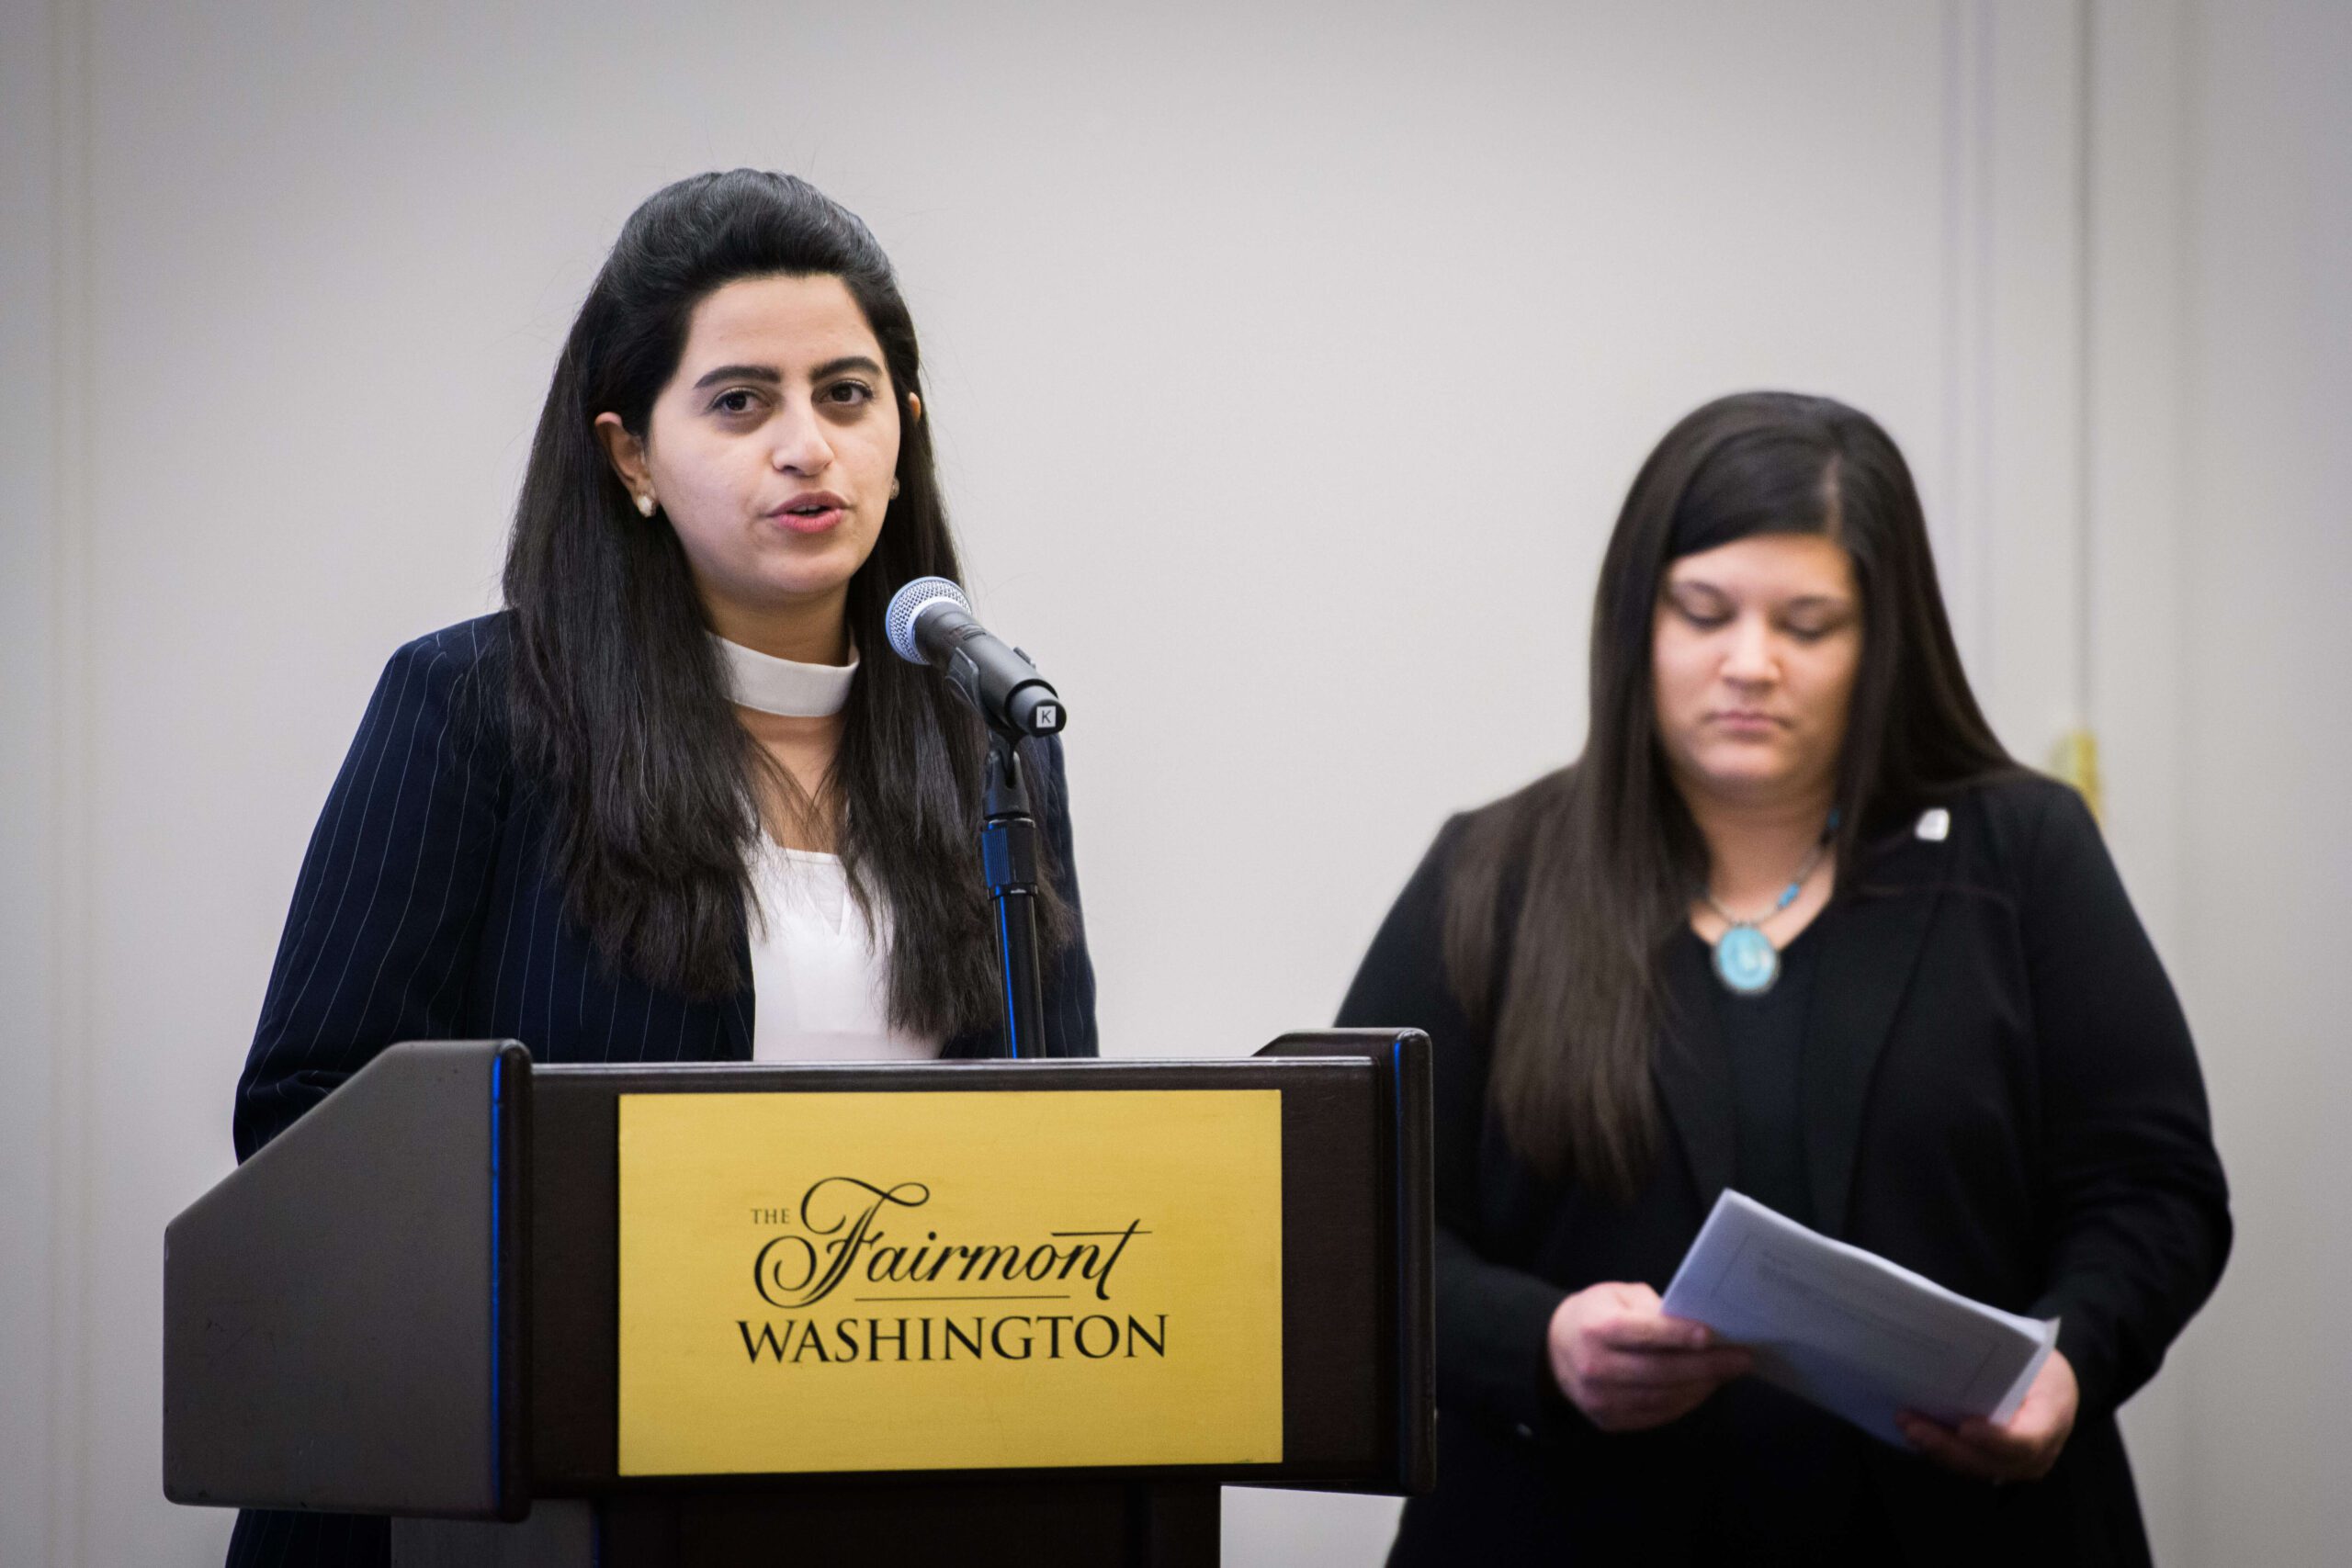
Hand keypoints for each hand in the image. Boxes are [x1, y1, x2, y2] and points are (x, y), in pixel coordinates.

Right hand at [1546, 1281, 1752, 1431]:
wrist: (1552, 1351)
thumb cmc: (1594, 1315)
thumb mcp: (1616, 1295)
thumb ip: (1653, 1309)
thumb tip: (1697, 1327)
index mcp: (1597, 1329)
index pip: (1643, 1334)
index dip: (1679, 1335)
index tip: (1712, 1335)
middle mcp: (1597, 1367)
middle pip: (1660, 1371)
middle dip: (1706, 1366)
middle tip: (1741, 1359)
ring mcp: (1601, 1399)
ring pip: (1662, 1398)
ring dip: (1701, 1387)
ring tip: (1727, 1374)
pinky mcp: (1609, 1421)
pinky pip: (1656, 1415)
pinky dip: (1684, 1403)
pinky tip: (1702, 1389)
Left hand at [1897, 1350, 2078, 1482]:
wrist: (2054, 1388)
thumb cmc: (2040, 1368)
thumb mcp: (2034, 1357)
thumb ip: (2004, 1364)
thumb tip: (1959, 1354)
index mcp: (2052, 1418)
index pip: (2026, 1439)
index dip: (1995, 1439)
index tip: (1965, 1428)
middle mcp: (2039, 1453)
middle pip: (1992, 1461)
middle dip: (1949, 1446)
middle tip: (1913, 1426)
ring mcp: (2019, 1465)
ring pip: (1975, 1467)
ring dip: (1938, 1450)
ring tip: (1908, 1426)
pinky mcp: (1999, 1466)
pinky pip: (1969, 1465)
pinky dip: (1942, 1452)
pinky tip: (1918, 1434)